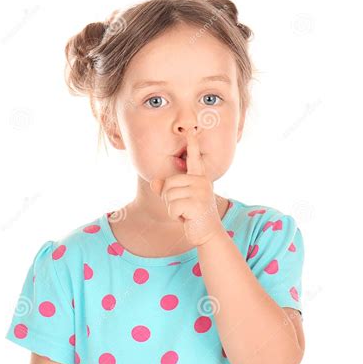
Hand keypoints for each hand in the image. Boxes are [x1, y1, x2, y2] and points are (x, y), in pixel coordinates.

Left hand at [150, 128, 224, 246]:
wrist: (208, 233)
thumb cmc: (192, 214)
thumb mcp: (178, 200)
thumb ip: (165, 189)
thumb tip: (154, 183)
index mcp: (198, 177)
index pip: (194, 158)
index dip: (192, 144)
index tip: (191, 129)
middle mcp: (201, 181)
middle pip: (168, 183)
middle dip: (169, 198)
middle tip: (184, 207)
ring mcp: (200, 191)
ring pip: (168, 195)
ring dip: (172, 208)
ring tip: (186, 212)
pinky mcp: (197, 203)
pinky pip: (172, 206)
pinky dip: (175, 215)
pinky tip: (187, 218)